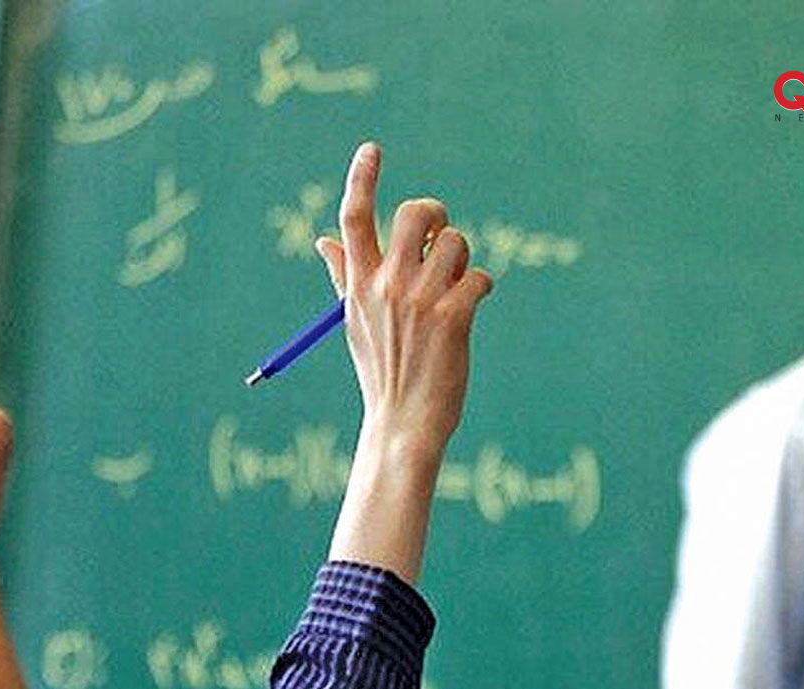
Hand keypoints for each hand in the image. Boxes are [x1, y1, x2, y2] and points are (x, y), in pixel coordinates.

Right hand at [316, 144, 492, 581]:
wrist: (403, 425)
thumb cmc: (382, 373)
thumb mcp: (355, 323)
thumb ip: (344, 276)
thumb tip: (321, 240)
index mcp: (359, 284)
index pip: (354, 218)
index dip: (362, 177)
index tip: (372, 148)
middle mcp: (386, 286)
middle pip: (415, 213)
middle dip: (436, 216)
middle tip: (440, 240)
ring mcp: (419, 301)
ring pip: (456, 242)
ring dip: (464, 259)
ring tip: (456, 287)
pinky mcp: (453, 318)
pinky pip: (479, 276)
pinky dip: (482, 287)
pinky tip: (473, 307)